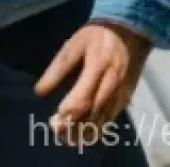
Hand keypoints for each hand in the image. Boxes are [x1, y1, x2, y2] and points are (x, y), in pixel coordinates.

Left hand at [35, 22, 150, 142]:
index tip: (54, 120)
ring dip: (85, 132)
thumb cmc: (95, 36)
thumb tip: (40, 90)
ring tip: (67, 138)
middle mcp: (112, 84)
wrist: (129, 32)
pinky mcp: (126, 97)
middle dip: (75, 125)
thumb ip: (57, 68)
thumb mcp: (72, 45)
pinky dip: (99, 129)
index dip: (69, 112)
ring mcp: (122, 93)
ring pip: (104, 119)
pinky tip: (86, 135)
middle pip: (93, 112)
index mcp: (98, 67)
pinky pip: (112, 118)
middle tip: (56, 132)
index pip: (83, 97)